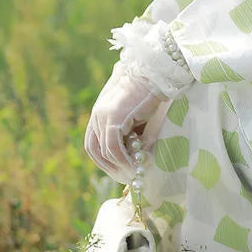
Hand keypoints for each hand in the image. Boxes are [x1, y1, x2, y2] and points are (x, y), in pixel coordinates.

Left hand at [84, 61, 166, 181]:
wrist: (157, 75)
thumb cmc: (152, 93)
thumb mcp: (138, 117)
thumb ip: (132, 134)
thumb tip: (135, 156)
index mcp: (99, 112)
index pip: (93, 144)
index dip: (103, 160)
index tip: (118, 170)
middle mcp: (97, 114)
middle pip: (94, 150)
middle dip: (108, 167)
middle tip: (124, 177)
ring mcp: (103, 116)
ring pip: (104, 151)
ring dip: (117, 165)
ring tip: (132, 173)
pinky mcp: (114, 118)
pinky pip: (113, 147)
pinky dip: (122, 159)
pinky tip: (133, 165)